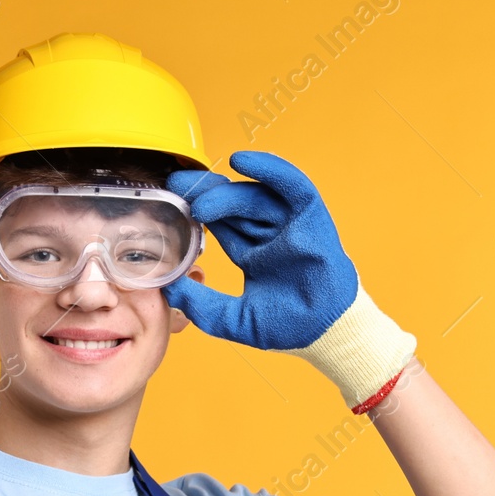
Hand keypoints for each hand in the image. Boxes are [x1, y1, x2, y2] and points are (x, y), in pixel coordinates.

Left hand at [161, 151, 416, 411]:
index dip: (197, 211)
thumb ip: (202, 305)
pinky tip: (242, 162)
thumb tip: (169, 289)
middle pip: (234, 205)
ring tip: (200, 197)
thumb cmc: (288, 327)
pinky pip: (292, 185)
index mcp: (253, 254)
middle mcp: (270, 235)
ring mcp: (291, 224)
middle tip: (176, 185)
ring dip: (226, 191)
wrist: (325, 333)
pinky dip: (270, 170)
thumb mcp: (234, 319)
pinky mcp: (312, 216)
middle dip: (205, 193)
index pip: (221, 224)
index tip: (171, 201)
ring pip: (255, 196)